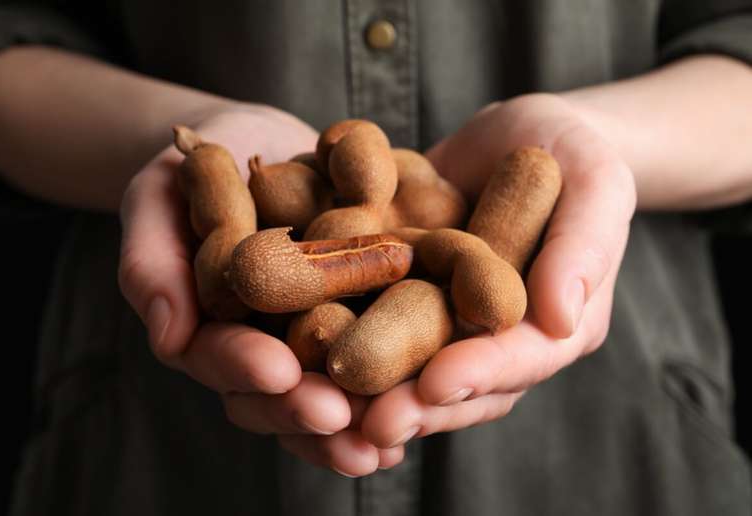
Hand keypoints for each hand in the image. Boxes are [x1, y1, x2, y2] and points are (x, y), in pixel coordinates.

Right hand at [117, 106, 402, 475]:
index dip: (244, 366)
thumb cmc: (191, 171)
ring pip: (323, 390)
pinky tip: (421, 407)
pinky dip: (391, 384)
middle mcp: (258, 341)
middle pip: (274, 392)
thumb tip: (168, 335)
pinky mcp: (350, 313)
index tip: (279, 372)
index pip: (218, 354)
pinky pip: (369, 351)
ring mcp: (305, 333)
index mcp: (207, 325)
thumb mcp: (155, 200)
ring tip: (385, 443)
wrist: (250, 145)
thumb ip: (152, 263)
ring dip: (352, 422)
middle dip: (304, 409)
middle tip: (341, 419)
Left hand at [359, 93, 636, 448]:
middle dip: (415, 404)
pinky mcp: (408, 292)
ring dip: (369, 388)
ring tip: (325, 402)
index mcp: (552, 326)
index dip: (479, 374)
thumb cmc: (576, 155)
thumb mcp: (596, 185)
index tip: (435, 384)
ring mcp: (448, 317)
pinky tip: (298, 344)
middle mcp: (495, 336)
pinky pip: (376, 318)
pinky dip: (340, 331)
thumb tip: (560, 318)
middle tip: (370, 424)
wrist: (524, 135)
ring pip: (409, 364)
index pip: (520, 360)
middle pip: (458, 382)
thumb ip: (582, 248)